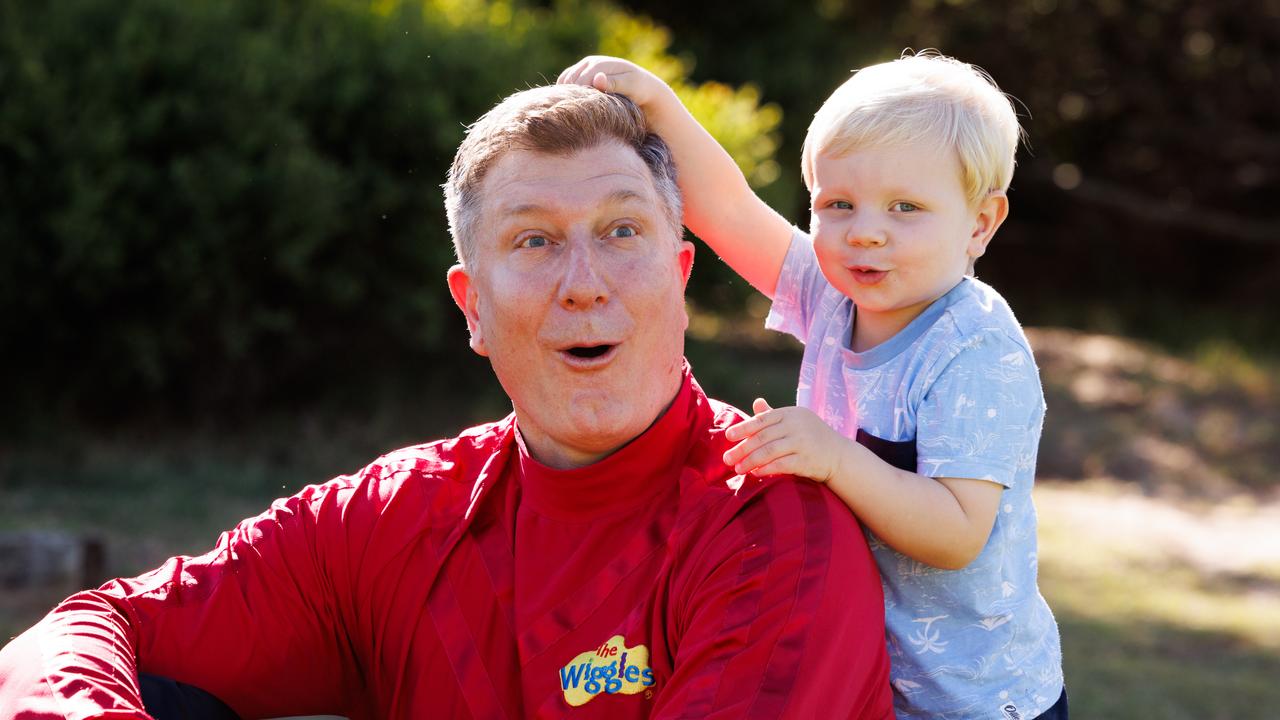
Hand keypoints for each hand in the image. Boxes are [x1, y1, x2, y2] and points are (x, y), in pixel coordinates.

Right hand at [557, 55, 672, 109]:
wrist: (642, 87)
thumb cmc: (639, 89)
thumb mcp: (630, 86)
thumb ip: (614, 83)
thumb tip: (597, 78)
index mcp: (600, 63)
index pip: (581, 80)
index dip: (579, 96)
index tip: (584, 114)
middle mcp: (590, 62)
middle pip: (570, 80)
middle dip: (572, 96)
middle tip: (579, 116)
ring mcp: (584, 68)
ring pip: (565, 81)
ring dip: (567, 94)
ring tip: (577, 112)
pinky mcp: (581, 75)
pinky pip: (566, 83)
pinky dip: (566, 93)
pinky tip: (574, 107)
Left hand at [722, 399, 849, 482]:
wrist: (839, 455)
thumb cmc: (812, 436)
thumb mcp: (796, 421)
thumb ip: (774, 414)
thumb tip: (756, 402)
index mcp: (791, 414)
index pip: (762, 420)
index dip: (744, 428)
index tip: (728, 436)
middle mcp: (796, 426)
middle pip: (763, 437)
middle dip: (742, 448)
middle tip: (727, 458)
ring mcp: (802, 443)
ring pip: (769, 451)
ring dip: (750, 460)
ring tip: (737, 469)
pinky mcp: (806, 460)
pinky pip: (781, 465)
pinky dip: (766, 469)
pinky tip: (755, 473)